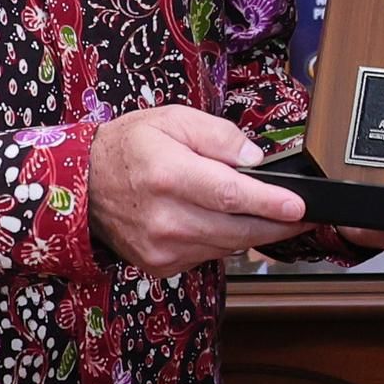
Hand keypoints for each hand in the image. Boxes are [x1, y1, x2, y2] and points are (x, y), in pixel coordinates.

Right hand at [88, 106, 305, 275]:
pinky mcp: (160, 264)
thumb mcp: (173, 119)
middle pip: (236, 229)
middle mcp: (165, 217)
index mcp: (169, 175)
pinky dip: (223, 241)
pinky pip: (208, 256)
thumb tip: (254, 159)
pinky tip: (222, 222)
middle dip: (276, 225)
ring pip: (227, 247)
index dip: (269, 203)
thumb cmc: (130, 146)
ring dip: (252, 234)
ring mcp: (162, 247)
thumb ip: (219, 136)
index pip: (230, 195)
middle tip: (300, 216)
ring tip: (267, 215)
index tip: (299, 207)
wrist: (83, 185)